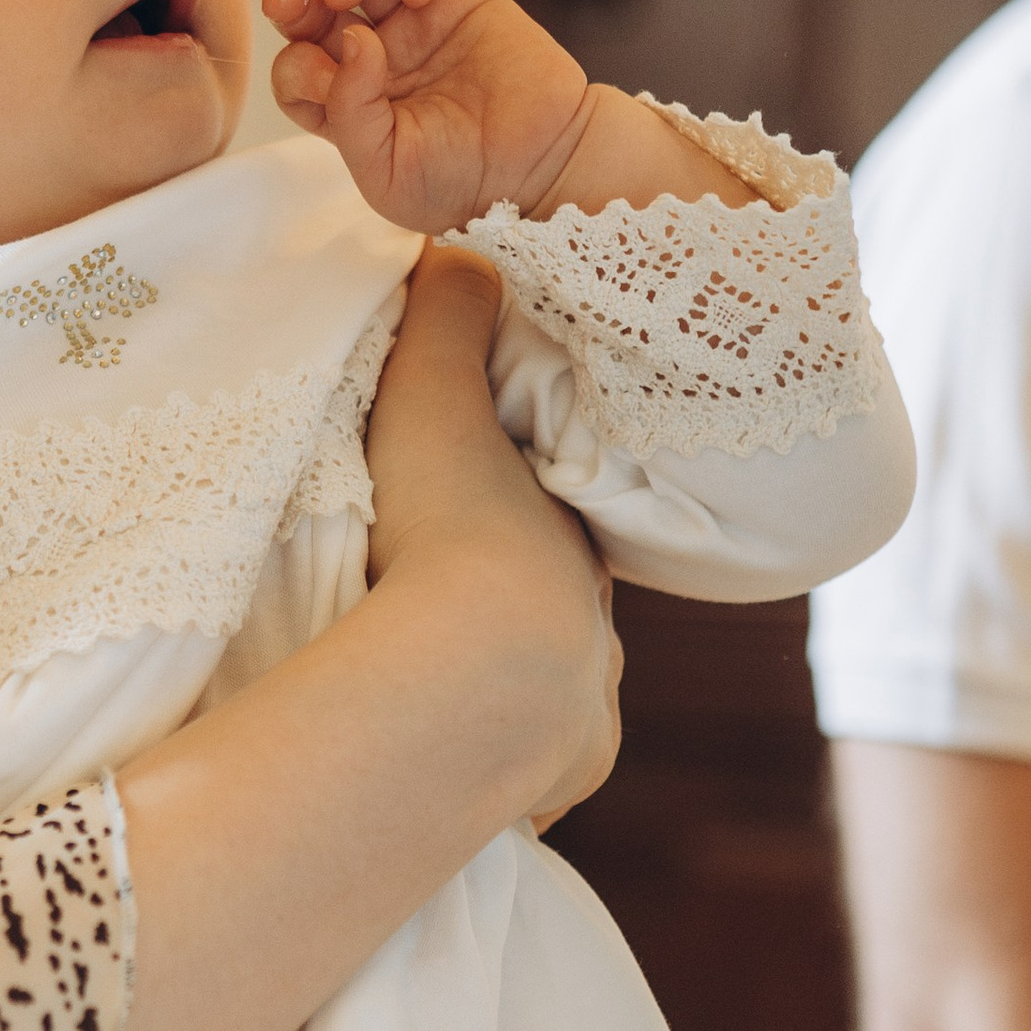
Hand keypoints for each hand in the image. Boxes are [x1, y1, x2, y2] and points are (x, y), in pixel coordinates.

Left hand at [265, 0, 591, 229]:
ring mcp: (417, 23)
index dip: (295, 69)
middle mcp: (375, 59)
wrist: (543, 167)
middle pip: (314, 13)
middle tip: (285, 1)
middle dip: (292, 3)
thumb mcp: (385, 172)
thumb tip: (353, 38)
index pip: (296, 71)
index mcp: (349, 105)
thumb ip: (350, 114)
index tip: (321, 82)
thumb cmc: (461, 185)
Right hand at [365, 242, 620, 829]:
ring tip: (444, 699)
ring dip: (508, 700)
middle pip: (558, 614)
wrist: (477, 670)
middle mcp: (597, 630)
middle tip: (443, 613)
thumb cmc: (451, 524)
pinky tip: (459, 774)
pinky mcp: (555, 781)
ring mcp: (584, 714)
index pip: (548, 525)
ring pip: (554, 700)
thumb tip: (459, 248)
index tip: (465, 519)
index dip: (509, 518)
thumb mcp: (432, 393)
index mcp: (570, 539)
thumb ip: (443, 317)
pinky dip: (501, 775)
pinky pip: (529, 777)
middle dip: (516, 614)